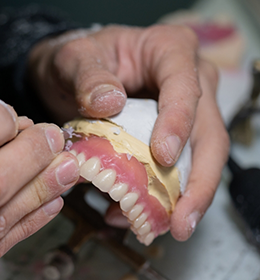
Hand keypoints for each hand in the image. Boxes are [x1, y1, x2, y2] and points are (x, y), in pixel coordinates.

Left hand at [28, 24, 228, 239]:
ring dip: (186, 199)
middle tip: (182, 221)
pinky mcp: (175, 138)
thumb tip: (109, 103)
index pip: (184, 86)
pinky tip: (141, 217)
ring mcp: (187, 113)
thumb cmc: (77, 61)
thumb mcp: (72, 59)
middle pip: (208, 133)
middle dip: (199, 182)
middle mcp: (190, 81)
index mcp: (169, 50)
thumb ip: (86, 76)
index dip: (178, 123)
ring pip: (202, 160)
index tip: (162, 156)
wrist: (71, 75)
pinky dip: (163, 198)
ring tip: (168, 229)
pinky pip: (178, 171)